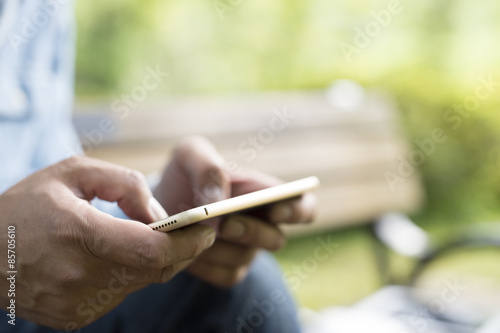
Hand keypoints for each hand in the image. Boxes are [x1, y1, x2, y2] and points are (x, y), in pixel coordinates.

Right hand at [0, 156, 215, 329]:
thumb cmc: (27, 204)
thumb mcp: (74, 172)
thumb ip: (126, 184)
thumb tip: (160, 217)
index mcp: (79, 234)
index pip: (152, 250)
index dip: (188, 242)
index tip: (208, 229)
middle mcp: (78, 276)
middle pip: (155, 270)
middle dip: (183, 251)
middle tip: (197, 233)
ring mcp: (76, 303)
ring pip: (141, 283)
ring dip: (157, 262)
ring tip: (162, 239)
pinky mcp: (74, 318)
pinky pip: (120, 295)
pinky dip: (132, 275)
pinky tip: (125, 257)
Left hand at [154, 137, 315, 286]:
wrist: (159, 205)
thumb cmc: (185, 176)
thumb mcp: (190, 154)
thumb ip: (208, 166)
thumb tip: (218, 200)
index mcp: (266, 194)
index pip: (305, 206)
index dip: (298, 211)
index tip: (276, 209)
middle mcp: (264, 225)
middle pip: (277, 240)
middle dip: (252, 232)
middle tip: (225, 223)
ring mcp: (248, 250)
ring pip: (246, 258)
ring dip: (219, 247)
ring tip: (192, 231)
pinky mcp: (230, 270)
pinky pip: (227, 274)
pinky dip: (206, 264)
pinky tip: (188, 246)